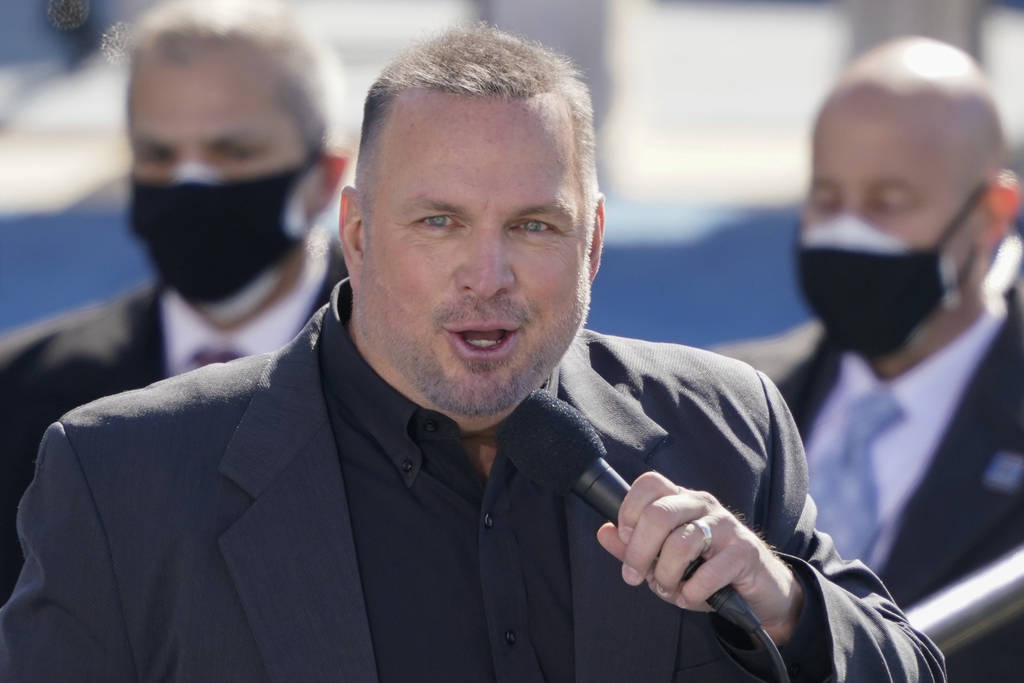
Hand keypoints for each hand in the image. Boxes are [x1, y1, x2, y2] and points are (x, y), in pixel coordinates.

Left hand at [595, 471, 802, 643]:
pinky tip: (692, 597)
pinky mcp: (745, 551)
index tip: (626, 541)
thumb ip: (633, 547)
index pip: (649, 484)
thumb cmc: (706, 571)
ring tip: (670, 588)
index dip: (629, 511)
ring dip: (667, 575)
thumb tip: (603, 532)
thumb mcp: (664, 560)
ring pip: (681, 542)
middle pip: (659, 513)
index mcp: (681, 500)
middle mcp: (702, 505)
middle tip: (635, 576)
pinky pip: (709, 571)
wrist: (757, 591)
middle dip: (639, 551)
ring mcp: (725, 525)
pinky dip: (693, 592)